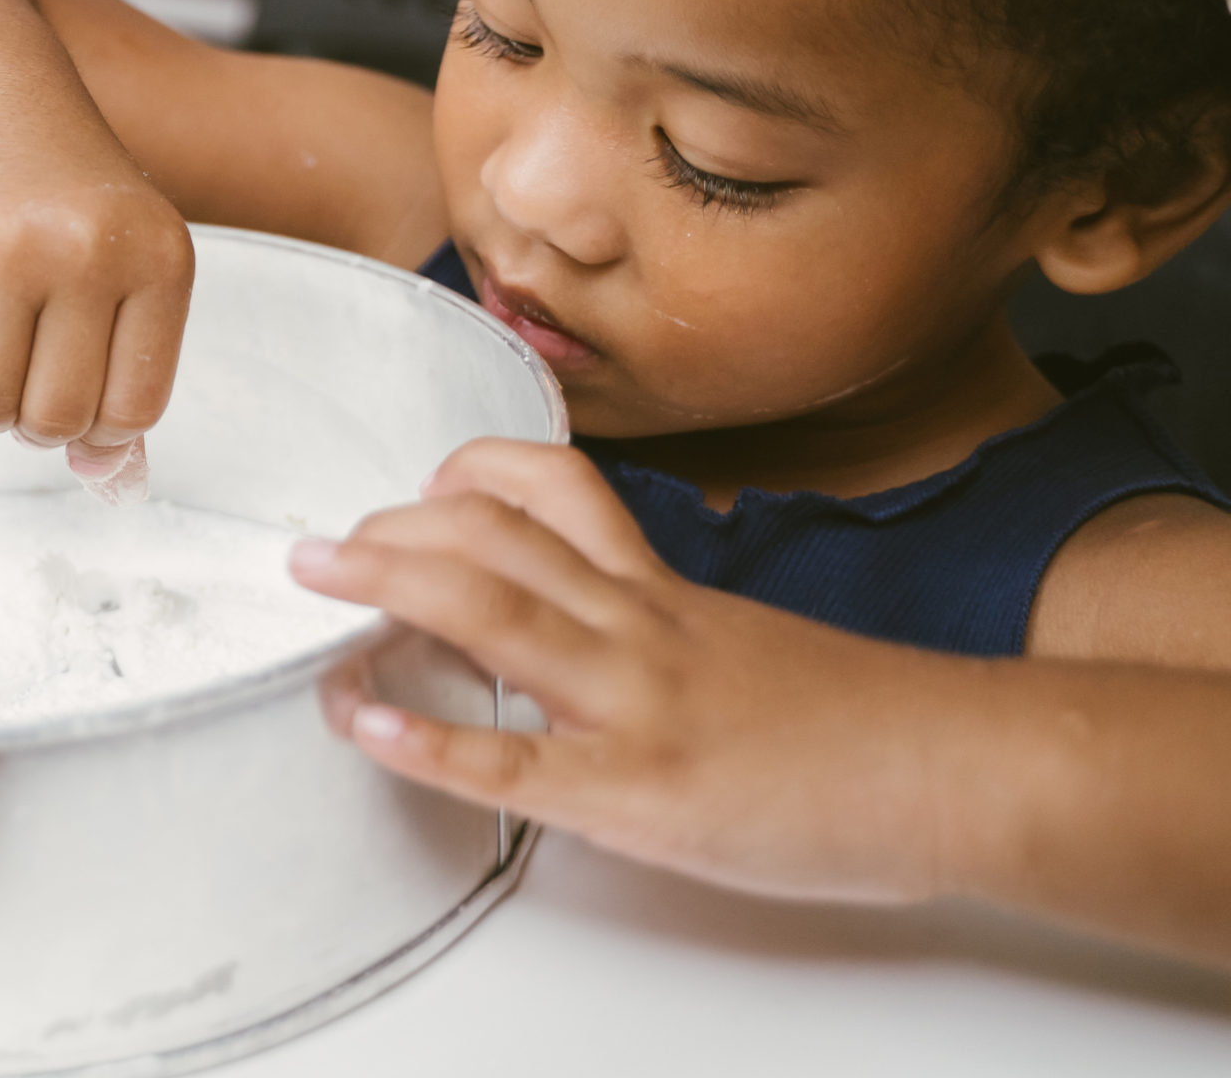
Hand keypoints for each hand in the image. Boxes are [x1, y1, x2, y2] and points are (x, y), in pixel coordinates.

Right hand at [0, 85, 193, 477]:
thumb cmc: (68, 195)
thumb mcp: (129, 259)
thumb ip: (126, 367)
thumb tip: (105, 479)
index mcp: (160, 257)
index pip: (136, 406)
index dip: (104, 426)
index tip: (84, 398)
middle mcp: (90, 255)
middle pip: (61, 418)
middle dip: (40, 420)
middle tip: (32, 370)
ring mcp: (8, 257)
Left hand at [290, 438, 972, 904]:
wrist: (952, 767)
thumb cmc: (854, 716)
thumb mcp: (739, 640)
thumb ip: (655, 625)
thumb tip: (572, 629)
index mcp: (661, 588)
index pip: (554, 488)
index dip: (469, 472)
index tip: (418, 483)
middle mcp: (638, 623)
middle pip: (497, 534)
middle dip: (395, 527)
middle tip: (324, 546)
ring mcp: (636, 699)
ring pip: (496, 608)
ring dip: (386, 585)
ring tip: (310, 579)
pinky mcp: (641, 791)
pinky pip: (517, 759)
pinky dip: (429, 738)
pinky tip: (363, 723)